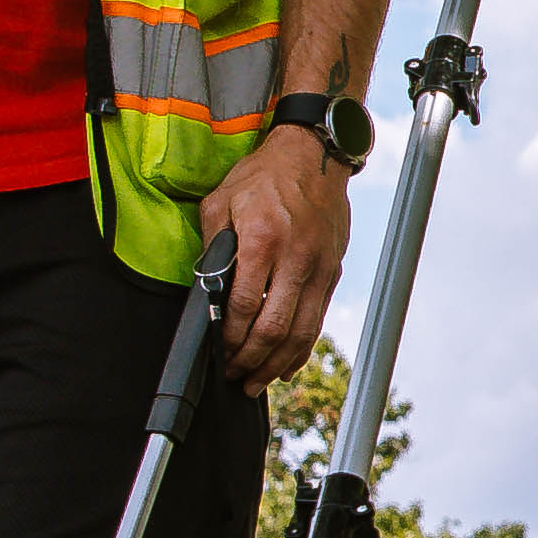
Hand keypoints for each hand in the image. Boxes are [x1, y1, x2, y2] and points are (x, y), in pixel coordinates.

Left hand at [194, 128, 349, 386]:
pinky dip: (300, 350)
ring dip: (276, 365)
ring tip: (256, 381)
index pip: (243, 304)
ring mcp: (318, 268)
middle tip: (234, 376)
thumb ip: (212, 247)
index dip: (229, 336)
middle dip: (250, 360)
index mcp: (262, 240)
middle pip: (274, 327)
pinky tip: (284, 365)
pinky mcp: (331, 272)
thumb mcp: (221, 201)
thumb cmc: (263, 176)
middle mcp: (295, 258)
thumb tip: (206, 289)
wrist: (313, 156)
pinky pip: (317, 321)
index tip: (218, 352)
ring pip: (300, 333)